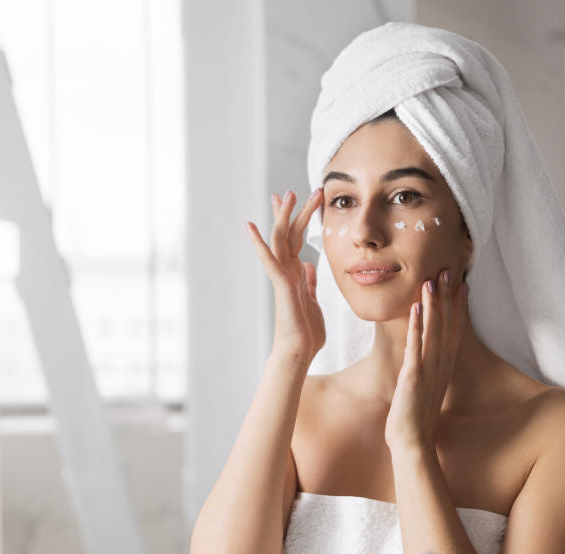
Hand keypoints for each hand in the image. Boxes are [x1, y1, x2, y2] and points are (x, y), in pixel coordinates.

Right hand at [245, 188, 325, 363]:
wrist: (299, 352)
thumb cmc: (306, 332)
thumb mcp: (313, 301)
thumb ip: (309, 282)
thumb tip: (308, 267)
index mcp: (294, 273)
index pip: (293, 240)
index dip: (294, 219)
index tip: (296, 199)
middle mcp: (285, 271)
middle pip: (287, 234)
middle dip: (291, 211)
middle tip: (293, 189)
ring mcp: (281, 276)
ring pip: (280, 240)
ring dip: (284, 217)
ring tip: (289, 195)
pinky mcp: (280, 285)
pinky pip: (269, 260)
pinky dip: (260, 243)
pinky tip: (251, 226)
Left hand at [384, 269, 468, 450]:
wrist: (413, 446)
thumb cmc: (415, 421)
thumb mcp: (423, 391)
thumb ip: (426, 374)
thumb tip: (423, 363)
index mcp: (443, 368)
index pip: (454, 331)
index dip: (458, 307)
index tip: (461, 285)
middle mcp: (440, 366)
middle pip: (447, 326)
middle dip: (447, 297)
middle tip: (449, 270)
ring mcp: (428, 371)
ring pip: (433, 331)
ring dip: (433, 305)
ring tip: (431, 280)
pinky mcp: (413, 378)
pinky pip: (416, 348)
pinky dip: (416, 328)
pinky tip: (415, 310)